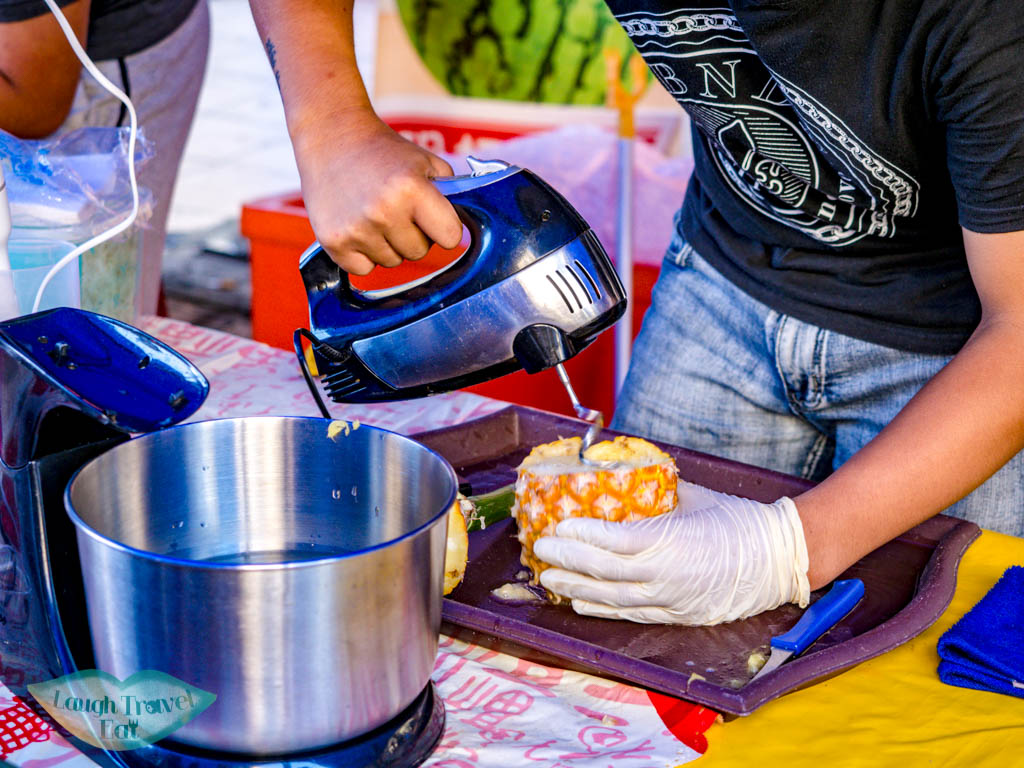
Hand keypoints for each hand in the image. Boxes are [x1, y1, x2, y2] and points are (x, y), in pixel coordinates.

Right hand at [292, 109, 462, 274]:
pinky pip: (364, 268)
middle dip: (413, 234)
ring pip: (392, 261)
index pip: (450, 237)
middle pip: (419, 252)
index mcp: (411, 189)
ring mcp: (356, 229)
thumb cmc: (385, 152)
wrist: (332, 136)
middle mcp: (383, 211)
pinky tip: (356, 224)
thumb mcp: (426, 162)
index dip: (444, 227)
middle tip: (396, 206)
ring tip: (373, 211)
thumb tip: (464, 229)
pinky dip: (363, 253)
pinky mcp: (333, 242)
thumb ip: (450, 195)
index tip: (433, 215)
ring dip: (388, 243)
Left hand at [533, 482, 809, 624]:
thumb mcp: (694, 497)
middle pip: (606, 571)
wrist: (779, 560)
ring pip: (614, 598)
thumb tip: (625, 476)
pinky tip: (580, 603)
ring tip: (550, 579)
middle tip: (541, 550)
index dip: (584, 535)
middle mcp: (667, 575)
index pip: (616, 540)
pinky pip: (633, 615)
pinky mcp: (678, 615)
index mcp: (672, 540)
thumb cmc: (738, 521)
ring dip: (578, 588)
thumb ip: (657, 491)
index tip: (560, 526)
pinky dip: (603, 609)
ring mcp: (672, 599)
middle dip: (569, 561)